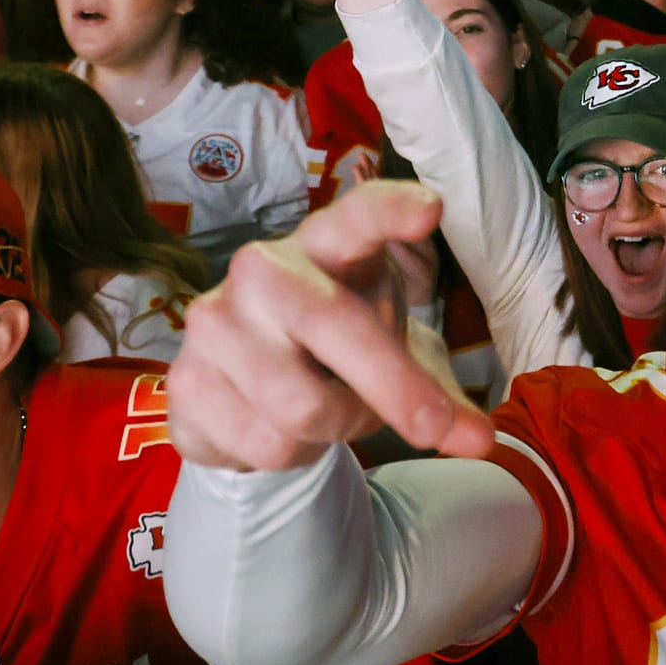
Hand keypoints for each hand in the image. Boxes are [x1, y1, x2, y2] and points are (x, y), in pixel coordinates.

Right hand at [168, 181, 492, 471]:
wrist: (247, 392)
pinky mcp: (184, 382)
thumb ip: (439, 396)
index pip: (356, 216)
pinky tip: (276, 428)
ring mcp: (213, 322)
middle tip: (431, 425)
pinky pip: (263, 444)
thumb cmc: (336, 354)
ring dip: (334, 429)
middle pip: (335, 324)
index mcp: (325, 247)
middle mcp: (262, 271)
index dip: (391, 210)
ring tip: (326, 412)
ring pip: (303, 406)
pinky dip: (291, 456)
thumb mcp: (395, 360)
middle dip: (395, 387)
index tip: (432, 208)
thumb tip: (481, 442)